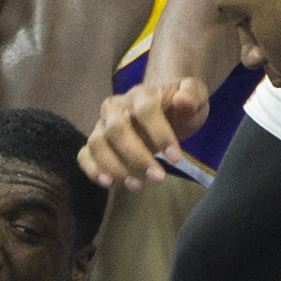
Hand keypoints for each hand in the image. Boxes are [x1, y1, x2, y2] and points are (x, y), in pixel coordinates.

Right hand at [78, 78, 209, 191]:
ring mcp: (102, 125)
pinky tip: (108, 184)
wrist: (164, 110)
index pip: (145, 110)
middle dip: (136, 156)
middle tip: (157, 178)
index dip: (159, 134)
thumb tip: (182, 100)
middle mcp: (116, 107)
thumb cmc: (179, 107)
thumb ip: (192, 94)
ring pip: (98, 143)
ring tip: (136, 186)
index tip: (176, 158)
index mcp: (141, 94)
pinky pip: (85, 155)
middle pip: (116, 129)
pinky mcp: (96, 143)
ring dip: (115, 167)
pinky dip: (92, 169)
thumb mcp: (196, 97)